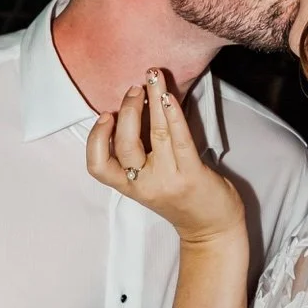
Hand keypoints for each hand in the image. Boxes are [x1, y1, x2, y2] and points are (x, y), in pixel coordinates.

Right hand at [86, 70, 243, 247]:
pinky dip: (173, 115)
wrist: (212, 229)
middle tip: (134, 89)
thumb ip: (139, 155)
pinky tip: (169, 96)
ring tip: (152, 78)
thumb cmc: (182, 200)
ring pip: (154, 134)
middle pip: (124, 145)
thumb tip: (134, 110)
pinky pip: (180, 140)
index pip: (98, 166)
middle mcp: (144, 185)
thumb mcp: (151, 182)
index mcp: (130, 187)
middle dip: (128, 111)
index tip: (104, 116)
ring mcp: (169, 180)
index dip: (96, 139)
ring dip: (152, 100)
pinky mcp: (192, 174)